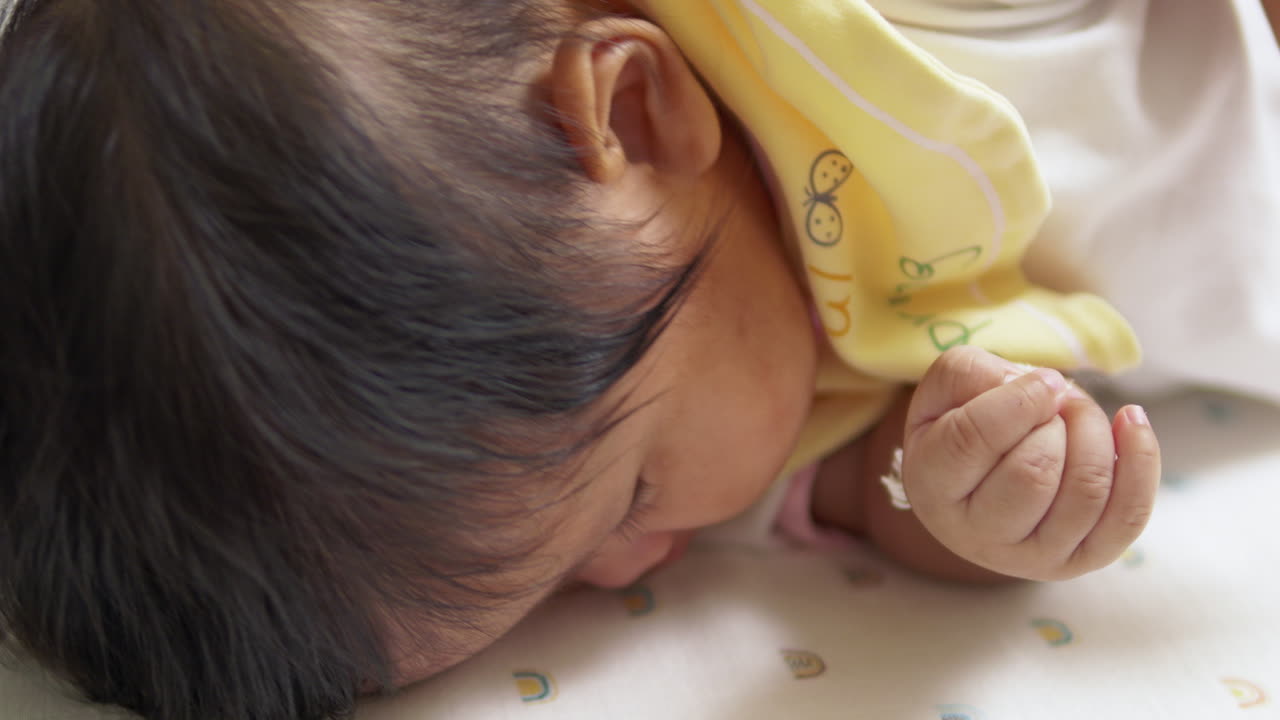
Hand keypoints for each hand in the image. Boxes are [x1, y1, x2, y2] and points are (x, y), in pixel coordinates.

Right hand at [900, 346, 1160, 580]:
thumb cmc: (960, 427)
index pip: (971, 442)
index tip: (1042, 380)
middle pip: (1033, 472)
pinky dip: (1141, 461)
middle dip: (1058, 419)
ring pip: (1085, 492)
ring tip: (1078, 413)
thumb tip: (1046, 390)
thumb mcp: (944, 389)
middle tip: (1056, 399)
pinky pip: (1126, 517)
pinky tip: (1130, 421)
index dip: (1017, 401)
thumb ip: (972, 373)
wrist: (977, 484)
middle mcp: (976, 534)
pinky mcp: (1082, 560)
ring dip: (1095, 433)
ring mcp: (1031, 557)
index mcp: (932, 486)